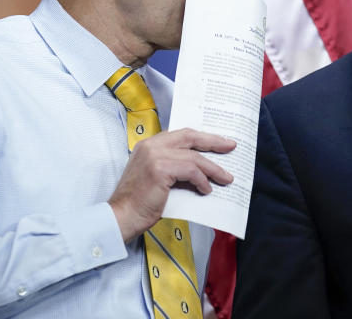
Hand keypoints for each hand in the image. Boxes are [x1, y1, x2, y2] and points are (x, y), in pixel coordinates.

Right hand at [108, 128, 235, 241]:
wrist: (121, 216)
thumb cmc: (138, 202)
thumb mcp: (157, 178)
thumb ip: (175, 168)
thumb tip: (201, 172)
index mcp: (149, 145)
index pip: (181, 134)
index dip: (201, 137)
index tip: (217, 141)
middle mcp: (151, 145)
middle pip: (190, 136)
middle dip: (213, 141)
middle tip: (230, 146)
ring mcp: (155, 155)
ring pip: (194, 156)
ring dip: (213, 168)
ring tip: (225, 178)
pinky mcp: (160, 169)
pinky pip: (190, 170)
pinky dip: (202, 180)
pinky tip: (206, 190)